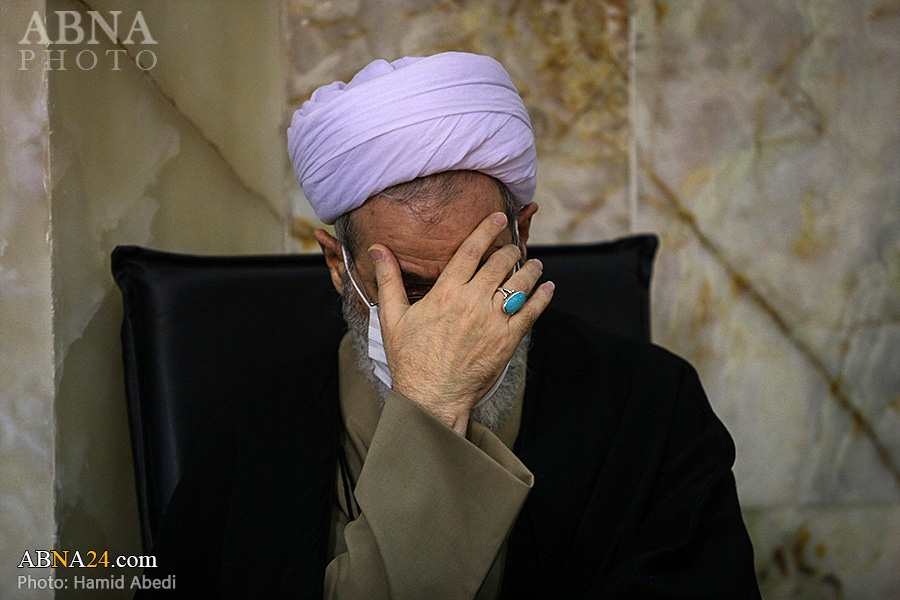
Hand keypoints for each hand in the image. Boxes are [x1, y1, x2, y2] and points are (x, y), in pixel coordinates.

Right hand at [367, 212, 554, 434]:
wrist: (432, 396)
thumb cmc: (410, 359)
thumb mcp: (392, 317)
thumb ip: (388, 279)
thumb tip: (377, 249)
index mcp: (446, 293)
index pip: (471, 251)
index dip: (487, 230)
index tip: (498, 218)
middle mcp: (473, 302)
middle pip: (499, 263)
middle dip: (509, 249)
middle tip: (514, 244)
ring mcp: (493, 321)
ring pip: (519, 284)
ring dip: (530, 270)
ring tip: (535, 263)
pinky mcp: (507, 340)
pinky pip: (531, 312)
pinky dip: (542, 297)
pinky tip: (547, 288)